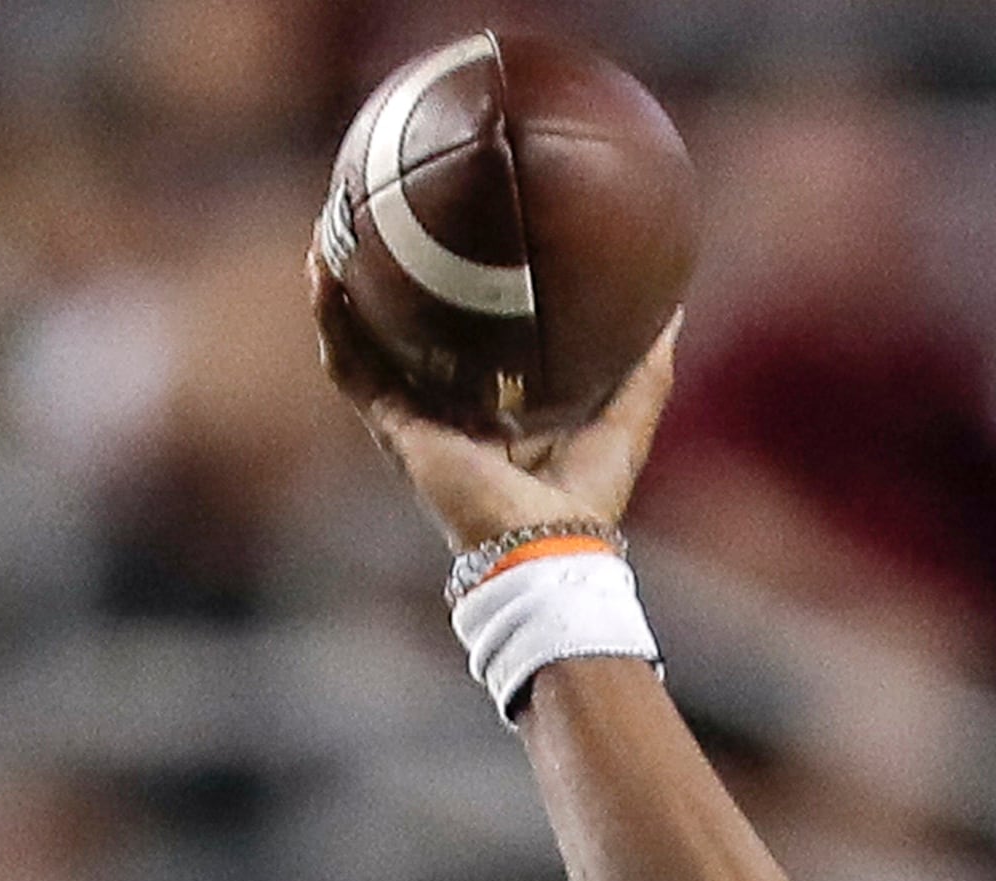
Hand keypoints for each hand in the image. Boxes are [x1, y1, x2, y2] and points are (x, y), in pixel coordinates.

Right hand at [309, 258, 681, 551]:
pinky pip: (350, 367)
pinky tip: (324, 271)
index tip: (441, 239)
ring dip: (340, 291)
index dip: (444, 298)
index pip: (456, 345)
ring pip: (358, 345)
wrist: (549, 545)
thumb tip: (671, 308)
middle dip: (379, 285)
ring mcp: (412, 424)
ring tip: (329, 230)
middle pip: (396, 338)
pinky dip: (333, 320)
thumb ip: (645, 365)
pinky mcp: (396, 431)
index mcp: (489, 412)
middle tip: (371, 220)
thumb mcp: (625, 413)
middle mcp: (442, 415)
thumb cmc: (587, 497)